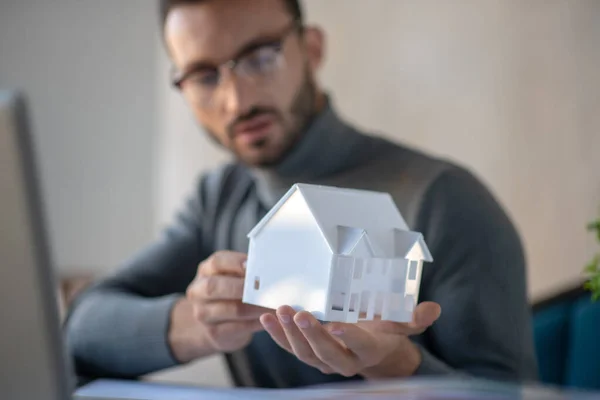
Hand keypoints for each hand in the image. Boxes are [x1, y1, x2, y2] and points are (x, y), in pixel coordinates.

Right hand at [169, 251, 272, 361]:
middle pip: (215, 287)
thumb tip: (271, 268)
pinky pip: (238, 328)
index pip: (217, 262)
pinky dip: (256, 322)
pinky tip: (270, 319)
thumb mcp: (231, 278)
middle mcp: (199, 291)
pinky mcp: (214, 334)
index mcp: (206, 271)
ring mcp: (203, 314)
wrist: (212, 325)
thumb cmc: (229, 294)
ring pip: (232, 309)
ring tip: (275, 304)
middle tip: (267, 288)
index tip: (253, 266)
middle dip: (243, 287)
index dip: (236, 262)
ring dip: (257, 307)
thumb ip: (244, 272)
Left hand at [259, 302, 440, 377]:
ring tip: (280, 312)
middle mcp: (345, 360)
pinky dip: (277, 335)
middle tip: (300, 314)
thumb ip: (414, 318)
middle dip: (312, 336)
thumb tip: (433, 309)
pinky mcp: (308, 354)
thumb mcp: (402, 324)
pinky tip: (267, 319)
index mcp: (369, 350)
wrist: (371, 349)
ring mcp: (324, 360)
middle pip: (327, 353)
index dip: (350, 337)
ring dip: (289, 334)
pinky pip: (290, 349)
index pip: (360, 345)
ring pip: (305, 354)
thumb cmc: (384, 330)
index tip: (338, 324)